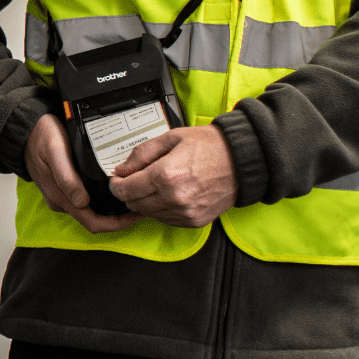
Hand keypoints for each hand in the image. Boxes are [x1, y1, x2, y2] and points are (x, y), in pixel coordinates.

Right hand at [25, 113, 141, 233]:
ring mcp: (65, 195)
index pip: (93, 222)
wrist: (26, 130)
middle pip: (95, 220)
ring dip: (113, 211)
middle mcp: (64, 201)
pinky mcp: (66, 188)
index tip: (136, 214)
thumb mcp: (54, 151)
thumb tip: (82, 201)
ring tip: (133, 197)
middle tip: (141, 206)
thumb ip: (66, 177)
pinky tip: (115, 189)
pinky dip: (104, 200)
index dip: (117, 224)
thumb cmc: (40, 137)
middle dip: (120, 219)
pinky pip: (88, 201)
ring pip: (93, 212)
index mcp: (61, 198)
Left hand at [108, 124, 236, 227]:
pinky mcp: (194, 221)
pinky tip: (170, 194)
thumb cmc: (210, 146)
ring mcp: (185, 212)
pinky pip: (166, 220)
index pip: (125, 190)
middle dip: (130, 192)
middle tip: (136, 180)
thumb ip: (141, 154)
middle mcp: (174, 197)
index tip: (118, 180)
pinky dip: (161, 209)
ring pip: (148, 214)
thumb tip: (122, 169)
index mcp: (166, 175)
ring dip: (145, 201)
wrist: (242, 161)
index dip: (116, 185)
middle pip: (134, 204)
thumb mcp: (171, 138)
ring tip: (157, 184)